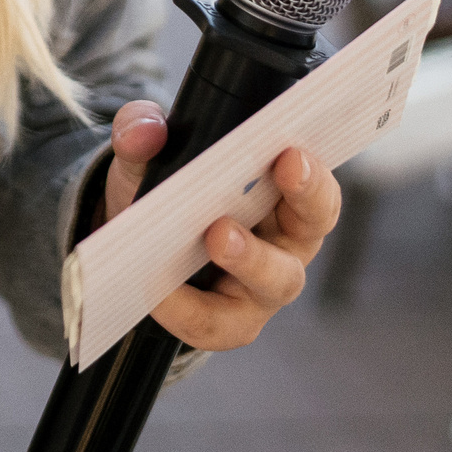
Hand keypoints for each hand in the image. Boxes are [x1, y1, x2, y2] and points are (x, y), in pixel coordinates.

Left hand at [99, 101, 340, 348]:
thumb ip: (141, 127)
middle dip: (297, 204)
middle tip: (266, 183)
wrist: (134, 246)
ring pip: (276, 280)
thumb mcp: (147, 152)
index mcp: (283, 192)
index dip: (312, 174)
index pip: (317, 183)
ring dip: (250, 259)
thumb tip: (144, 133)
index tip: (289, 154)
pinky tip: (158, 292)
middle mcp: (286, 240)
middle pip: (312, 227)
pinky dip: (186, 309)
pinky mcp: (229, 322)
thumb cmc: (167, 189)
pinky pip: (217, 323)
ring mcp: (262, 286)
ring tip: (216, 238)